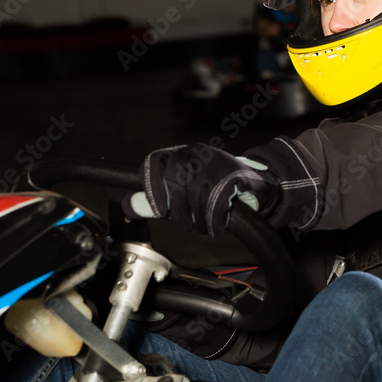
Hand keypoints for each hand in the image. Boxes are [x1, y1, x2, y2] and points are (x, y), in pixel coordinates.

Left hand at [122, 143, 279, 236]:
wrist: (254, 180)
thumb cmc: (213, 185)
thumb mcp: (181, 188)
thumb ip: (155, 198)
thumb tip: (128, 205)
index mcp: (177, 154)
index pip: (154, 162)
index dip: (152, 188)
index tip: (158, 210)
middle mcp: (193, 153)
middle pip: (176, 184)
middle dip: (180, 213)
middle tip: (187, 226)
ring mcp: (213, 161)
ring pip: (197, 197)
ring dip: (200, 220)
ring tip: (204, 228)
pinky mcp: (231, 173)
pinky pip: (216, 203)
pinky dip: (215, 221)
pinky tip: (217, 227)